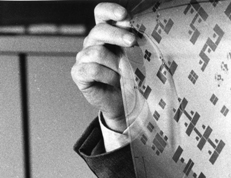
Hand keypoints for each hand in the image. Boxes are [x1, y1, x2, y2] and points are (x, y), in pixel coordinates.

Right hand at [71, 2, 135, 131]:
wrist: (125, 104)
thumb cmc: (131, 79)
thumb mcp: (136, 58)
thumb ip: (135, 43)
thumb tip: (142, 31)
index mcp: (106, 34)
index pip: (101, 13)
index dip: (110, 10)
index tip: (125, 15)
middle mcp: (92, 42)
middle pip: (99, 30)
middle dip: (117, 35)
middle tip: (132, 41)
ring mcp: (83, 57)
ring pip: (97, 52)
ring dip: (116, 64)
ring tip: (125, 74)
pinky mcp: (78, 73)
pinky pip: (91, 69)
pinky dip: (107, 76)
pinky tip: (114, 82)